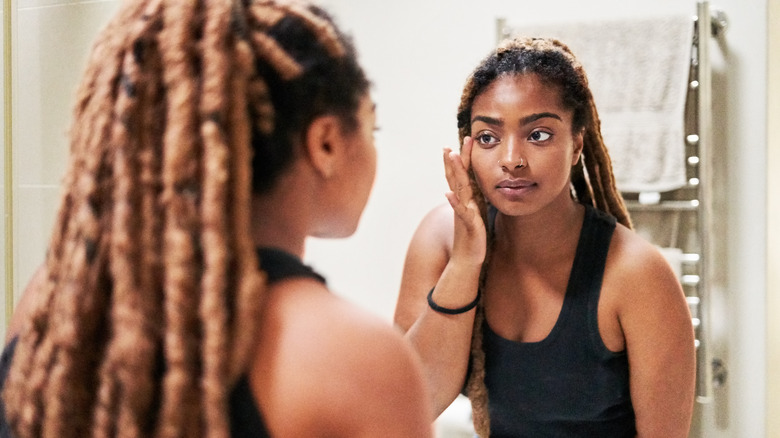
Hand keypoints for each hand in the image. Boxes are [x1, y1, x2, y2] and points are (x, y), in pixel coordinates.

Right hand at [443, 137, 485, 265]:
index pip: (464, 175)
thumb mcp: (479, 215)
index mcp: (467, 199)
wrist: (466, 260)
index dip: (463, 158)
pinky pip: (460, 211)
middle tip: (452, 141)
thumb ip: (478, 201)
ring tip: (449, 155)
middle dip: (455, 159)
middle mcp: (462, 203)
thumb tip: (483, 190)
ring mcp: (463, 212)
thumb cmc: (474, 238)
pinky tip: (448, 193)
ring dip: (453, 171)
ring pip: (457, 188)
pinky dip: (453, 202)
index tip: (466, 141)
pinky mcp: (468, 224)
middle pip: (457, 176)